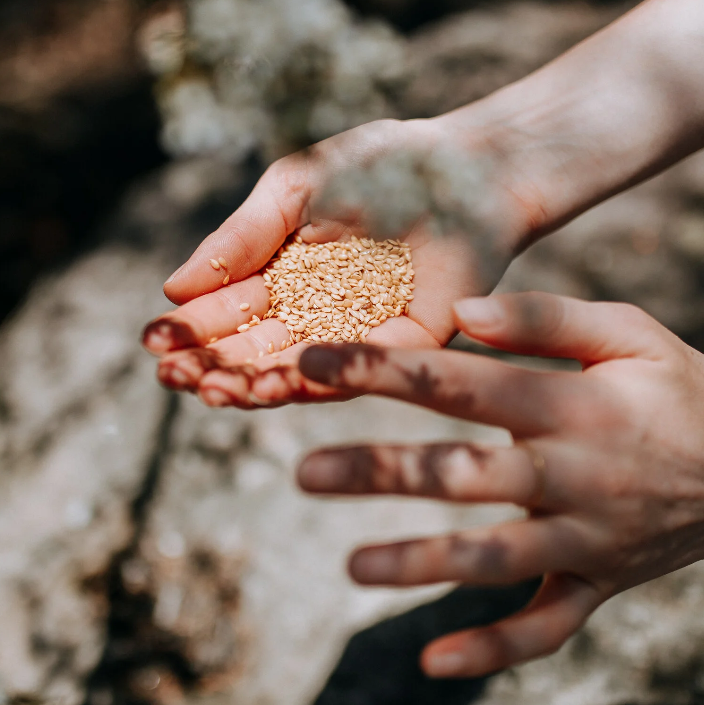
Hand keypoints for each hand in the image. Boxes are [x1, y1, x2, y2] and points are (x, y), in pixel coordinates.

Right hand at [141, 117, 530, 407]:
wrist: (467, 164)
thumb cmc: (380, 164)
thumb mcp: (293, 191)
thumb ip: (240, 238)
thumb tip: (172, 288)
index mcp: (285, 275)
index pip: (229, 311)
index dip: (191, 329)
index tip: (154, 343)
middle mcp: (317, 312)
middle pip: (256, 350)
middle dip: (212, 366)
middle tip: (173, 377)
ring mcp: (360, 332)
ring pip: (298, 369)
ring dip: (252, 382)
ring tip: (212, 388)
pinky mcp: (407, 345)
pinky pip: (358, 368)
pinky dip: (317, 377)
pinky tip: (274, 382)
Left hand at [296, 292, 703, 676]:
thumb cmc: (675, 388)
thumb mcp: (630, 333)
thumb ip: (547, 318)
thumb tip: (463, 310)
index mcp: (575, 406)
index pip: (462, 384)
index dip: (386, 371)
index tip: (315, 362)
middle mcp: (576, 475)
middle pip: (466, 475)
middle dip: (383, 472)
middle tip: (305, 471)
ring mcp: (589, 539)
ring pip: (496, 558)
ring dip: (423, 564)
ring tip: (353, 567)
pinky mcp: (599, 584)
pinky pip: (548, 626)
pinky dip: (495, 648)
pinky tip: (433, 660)